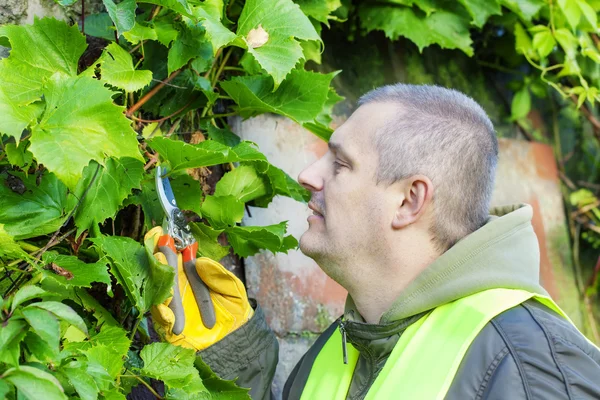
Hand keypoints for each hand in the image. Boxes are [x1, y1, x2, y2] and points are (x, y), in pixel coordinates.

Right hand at [145, 227, 252, 350]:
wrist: (237, 337)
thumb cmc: (234, 308)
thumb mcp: (233, 289)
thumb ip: (220, 276)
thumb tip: (201, 262)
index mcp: (190, 273)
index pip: (175, 257)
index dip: (166, 246)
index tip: (162, 235)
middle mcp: (177, 286)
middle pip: (163, 272)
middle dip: (161, 262)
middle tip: (162, 254)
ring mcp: (171, 304)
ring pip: (159, 293)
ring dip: (161, 287)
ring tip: (165, 281)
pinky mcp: (168, 324)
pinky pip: (162, 318)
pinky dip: (164, 315)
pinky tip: (167, 313)